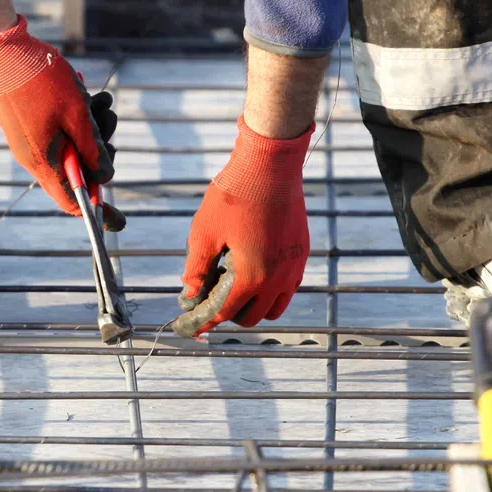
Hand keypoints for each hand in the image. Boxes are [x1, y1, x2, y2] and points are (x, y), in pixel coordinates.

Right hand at [0, 17, 120, 224]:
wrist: (0, 48)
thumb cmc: (39, 80)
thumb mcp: (77, 115)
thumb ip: (93, 150)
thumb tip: (105, 176)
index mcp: (44, 162)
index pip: (72, 202)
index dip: (97, 210)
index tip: (118, 218)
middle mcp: (33, 158)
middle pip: (75, 173)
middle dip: (99, 152)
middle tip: (108, 122)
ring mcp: (28, 140)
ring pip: (69, 146)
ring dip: (90, 127)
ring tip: (101, 100)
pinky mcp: (27, 124)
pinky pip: (58, 130)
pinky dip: (74, 116)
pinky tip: (85, 92)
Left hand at [173, 118, 311, 336]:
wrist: (270, 166)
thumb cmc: (234, 196)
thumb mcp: (204, 232)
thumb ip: (197, 267)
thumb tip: (189, 292)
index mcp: (252, 277)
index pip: (225, 312)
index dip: (205, 321)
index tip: (192, 325)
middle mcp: (277, 278)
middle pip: (252, 317)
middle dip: (229, 314)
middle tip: (211, 300)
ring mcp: (293, 267)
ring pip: (275, 306)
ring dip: (254, 306)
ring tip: (234, 288)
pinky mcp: (301, 252)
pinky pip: (288, 286)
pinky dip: (271, 289)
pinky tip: (254, 272)